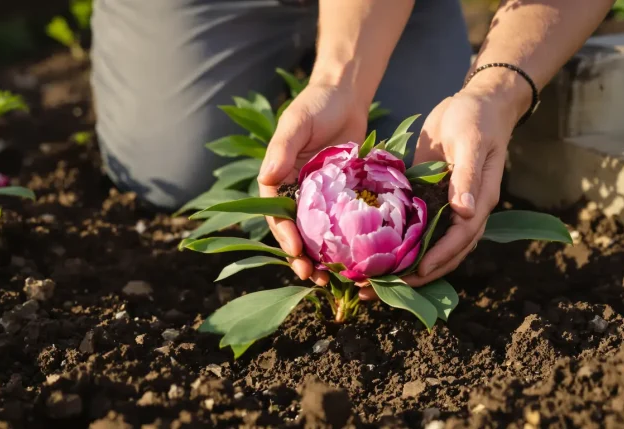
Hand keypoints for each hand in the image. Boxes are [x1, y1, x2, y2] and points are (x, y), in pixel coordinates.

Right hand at [258, 81, 367, 285]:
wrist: (347, 95)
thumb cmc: (316, 104)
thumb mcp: (296, 122)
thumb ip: (282, 148)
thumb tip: (268, 176)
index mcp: (278, 179)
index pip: (276, 214)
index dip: (283, 235)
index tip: (295, 250)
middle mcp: (296, 192)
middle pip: (295, 232)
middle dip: (301, 257)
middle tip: (313, 276)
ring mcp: (320, 197)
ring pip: (317, 235)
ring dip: (322, 258)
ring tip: (331, 280)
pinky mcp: (343, 197)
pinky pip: (342, 224)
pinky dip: (345, 243)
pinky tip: (355, 261)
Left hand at [357, 81, 525, 299]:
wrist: (476, 102)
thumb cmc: (477, 118)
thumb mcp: (471, 142)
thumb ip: (468, 175)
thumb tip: (465, 210)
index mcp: (479, 200)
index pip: (461, 238)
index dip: (440, 257)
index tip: (417, 271)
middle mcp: (464, 210)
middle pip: (443, 252)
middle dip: (416, 273)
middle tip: (382, 287)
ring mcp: (446, 206)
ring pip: (427, 244)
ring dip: (403, 264)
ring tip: (371, 280)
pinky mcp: (429, 196)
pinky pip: (414, 226)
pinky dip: (397, 241)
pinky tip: (371, 251)